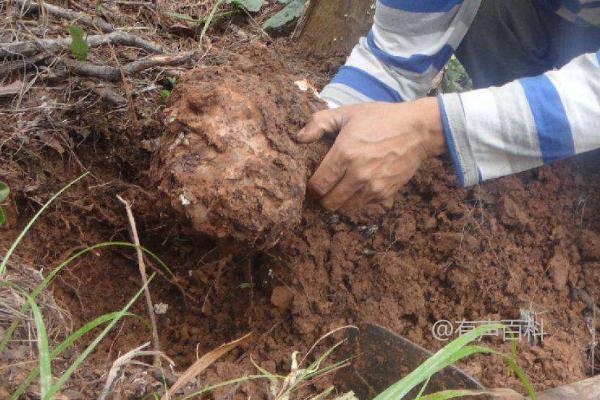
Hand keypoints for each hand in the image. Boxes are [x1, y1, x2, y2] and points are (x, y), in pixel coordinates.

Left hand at [296, 97, 445, 211]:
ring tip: (340, 189)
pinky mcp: (386, 193)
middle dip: (323, 198)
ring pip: (346, 208)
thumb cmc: (381, 118)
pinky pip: (364, 206)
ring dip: (340, 202)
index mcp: (344, 154)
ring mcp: (373, 187)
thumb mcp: (348, 113)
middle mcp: (357, 174)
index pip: (318, 185)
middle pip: (329, 203)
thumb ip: (319, 122)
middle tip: (324, 189)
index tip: (312, 183)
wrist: (418, 130)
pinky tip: (358, 187)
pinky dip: (358, 200)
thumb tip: (299, 137)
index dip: (311, 188)